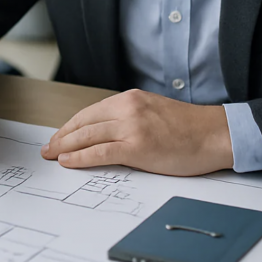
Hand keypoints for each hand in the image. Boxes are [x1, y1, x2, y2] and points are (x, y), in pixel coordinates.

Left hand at [41, 89, 233, 175]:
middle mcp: (128, 108)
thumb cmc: (189, 128)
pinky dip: (80, 158)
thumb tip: (105, 133)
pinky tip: (68, 161)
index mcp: (131, 99)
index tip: (59, 135)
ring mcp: (132, 126)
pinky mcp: (137, 146)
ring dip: (65, 147)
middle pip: (84, 123)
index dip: (70, 126)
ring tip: (52, 155)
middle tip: (48, 147)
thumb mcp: (153, 112)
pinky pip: (100, 153)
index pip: (90, 112)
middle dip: (61, 136)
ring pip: (87, 136)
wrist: (214, 134)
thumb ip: (129, 117)